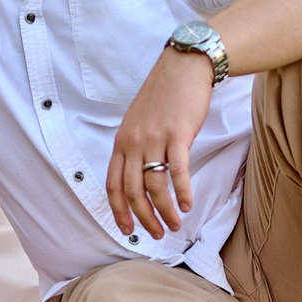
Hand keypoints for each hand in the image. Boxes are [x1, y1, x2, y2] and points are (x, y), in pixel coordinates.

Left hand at [107, 47, 214, 238]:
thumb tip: (139, 174)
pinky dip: (183, 192)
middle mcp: (134, 143)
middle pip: (132, 191)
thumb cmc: (164, 95)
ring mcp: (155, 139)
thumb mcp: (138, 121)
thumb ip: (135, 146)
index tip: (127, 230)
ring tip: (176, 225)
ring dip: (165, 211)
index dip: (119, 211)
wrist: (183, 67)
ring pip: (155, 186)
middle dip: (144, 218)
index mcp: (122, 142)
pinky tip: (188, 205)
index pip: (113, 185)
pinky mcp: (178, 135)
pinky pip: (177, 171)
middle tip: (157, 234)